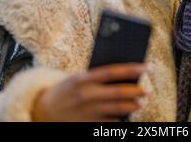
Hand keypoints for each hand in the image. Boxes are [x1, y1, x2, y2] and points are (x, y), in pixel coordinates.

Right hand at [31, 63, 147, 121]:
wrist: (43, 110)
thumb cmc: (67, 90)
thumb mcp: (78, 78)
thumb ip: (98, 77)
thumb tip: (125, 76)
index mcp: (83, 78)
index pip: (113, 71)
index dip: (133, 68)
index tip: (148, 66)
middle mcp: (86, 95)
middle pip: (119, 92)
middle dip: (137, 91)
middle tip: (148, 89)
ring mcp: (87, 112)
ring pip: (118, 109)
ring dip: (133, 105)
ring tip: (140, 102)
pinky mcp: (87, 124)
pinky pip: (110, 123)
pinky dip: (120, 119)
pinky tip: (126, 116)